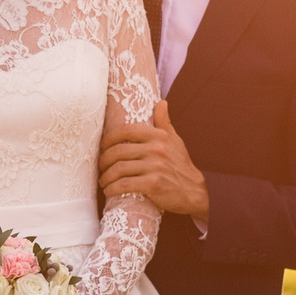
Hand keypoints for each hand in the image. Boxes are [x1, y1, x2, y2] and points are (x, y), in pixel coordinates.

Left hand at [98, 98, 209, 221]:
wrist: (195, 192)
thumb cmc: (181, 165)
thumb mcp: (175, 141)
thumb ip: (164, 122)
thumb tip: (161, 102)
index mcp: (159, 136)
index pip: (125, 130)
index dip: (108, 138)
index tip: (102, 147)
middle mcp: (157, 149)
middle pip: (117, 151)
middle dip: (103, 161)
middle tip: (101, 167)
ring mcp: (155, 167)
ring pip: (118, 169)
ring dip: (106, 177)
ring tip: (104, 181)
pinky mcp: (154, 184)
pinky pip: (124, 185)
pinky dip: (113, 188)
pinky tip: (110, 191)